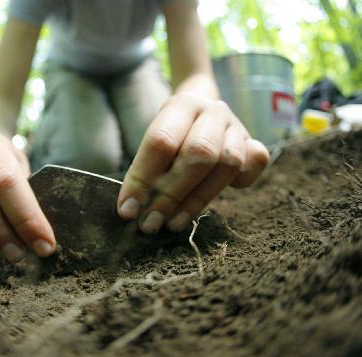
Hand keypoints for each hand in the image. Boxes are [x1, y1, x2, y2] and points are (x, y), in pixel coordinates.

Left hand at [117, 93, 269, 232]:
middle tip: (150, 223)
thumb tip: (131, 209)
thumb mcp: (155, 142)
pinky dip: (241, 182)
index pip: (161, 142)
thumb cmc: (172, 134)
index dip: (142, 179)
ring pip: (227, 164)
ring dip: (197, 200)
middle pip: (198, 153)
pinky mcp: (255, 145)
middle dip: (171, 194)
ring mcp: (237, 127)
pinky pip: (256, 164)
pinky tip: (218, 198)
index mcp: (181, 105)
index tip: (128, 210)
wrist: (203, 111)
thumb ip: (145, 170)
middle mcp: (213, 111)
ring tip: (172, 224)